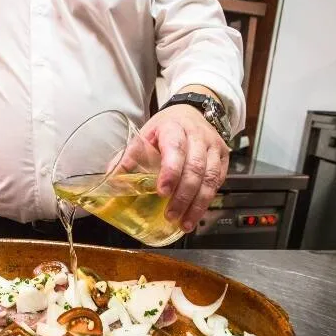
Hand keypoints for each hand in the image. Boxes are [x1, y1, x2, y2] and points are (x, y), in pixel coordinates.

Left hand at [141, 104, 229, 232]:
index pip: (176, 149)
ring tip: (185, 222)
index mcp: (174, 128)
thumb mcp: (145, 135)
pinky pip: (218, 183)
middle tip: (170, 215)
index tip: (162, 191)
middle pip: (195, 168)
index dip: (171, 171)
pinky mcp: (223, 159)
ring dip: (197, 204)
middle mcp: (198, 136)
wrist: (192, 113)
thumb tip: (112, 180)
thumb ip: (129, 157)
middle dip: (183, 196)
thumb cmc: (166, 127)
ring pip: (210, 178)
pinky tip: (195, 214)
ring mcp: (213, 147)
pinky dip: (206, 201)